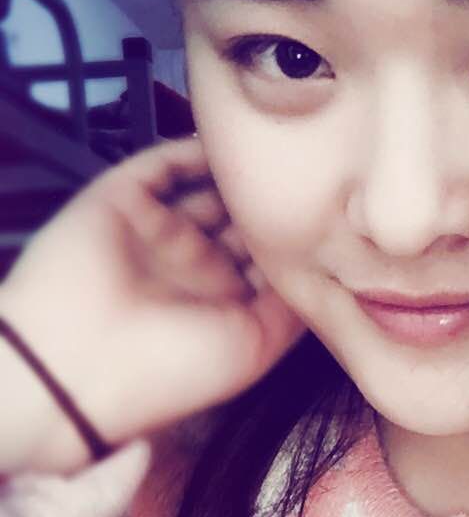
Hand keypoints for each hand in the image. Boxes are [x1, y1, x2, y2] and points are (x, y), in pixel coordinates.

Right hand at [0, 135, 305, 473]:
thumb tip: (327, 270)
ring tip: (281, 155)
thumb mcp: (255, 347)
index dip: (297, 241)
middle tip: (315, 178)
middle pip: (241, 220)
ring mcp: (158, 231)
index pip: (265, 260)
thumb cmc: (173, 371)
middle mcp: (191, 265)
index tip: (338, 220)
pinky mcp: (124, 199)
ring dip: (240, 175)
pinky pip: (165, 165)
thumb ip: (292, 306)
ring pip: (206, 189)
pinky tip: (234, 145)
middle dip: (274, 202)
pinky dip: (196, 152)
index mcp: (219, 303)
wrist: (82, 365)